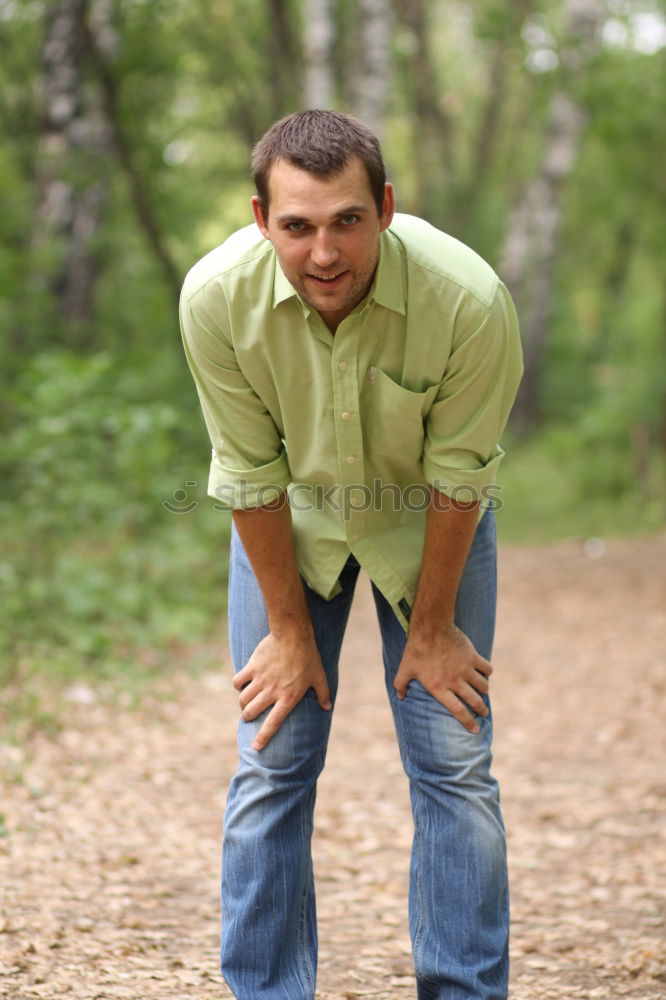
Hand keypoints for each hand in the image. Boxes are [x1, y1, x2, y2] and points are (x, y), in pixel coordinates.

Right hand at [232, 630, 330, 749]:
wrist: (293, 634)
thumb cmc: (308, 656)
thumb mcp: (319, 676)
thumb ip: (323, 693)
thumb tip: (328, 707)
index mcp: (288, 697)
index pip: (273, 723)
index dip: (263, 737)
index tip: (256, 748)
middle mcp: (272, 692)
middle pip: (251, 712)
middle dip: (247, 717)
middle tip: (248, 716)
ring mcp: (260, 679)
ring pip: (243, 699)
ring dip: (243, 704)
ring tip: (246, 702)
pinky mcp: (252, 667)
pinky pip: (238, 681)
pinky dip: (238, 685)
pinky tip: (242, 684)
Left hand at [394, 623, 491, 733]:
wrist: (431, 628)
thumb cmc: (416, 650)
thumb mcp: (404, 669)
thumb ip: (400, 684)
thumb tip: (400, 697)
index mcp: (439, 688)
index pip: (458, 711)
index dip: (468, 722)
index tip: (475, 729)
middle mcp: (455, 681)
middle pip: (474, 701)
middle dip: (481, 710)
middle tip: (483, 713)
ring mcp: (466, 669)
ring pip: (483, 686)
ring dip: (484, 691)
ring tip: (482, 692)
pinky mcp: (473, 657)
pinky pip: (487, 669)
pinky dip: (487, 672)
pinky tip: (485, 673)